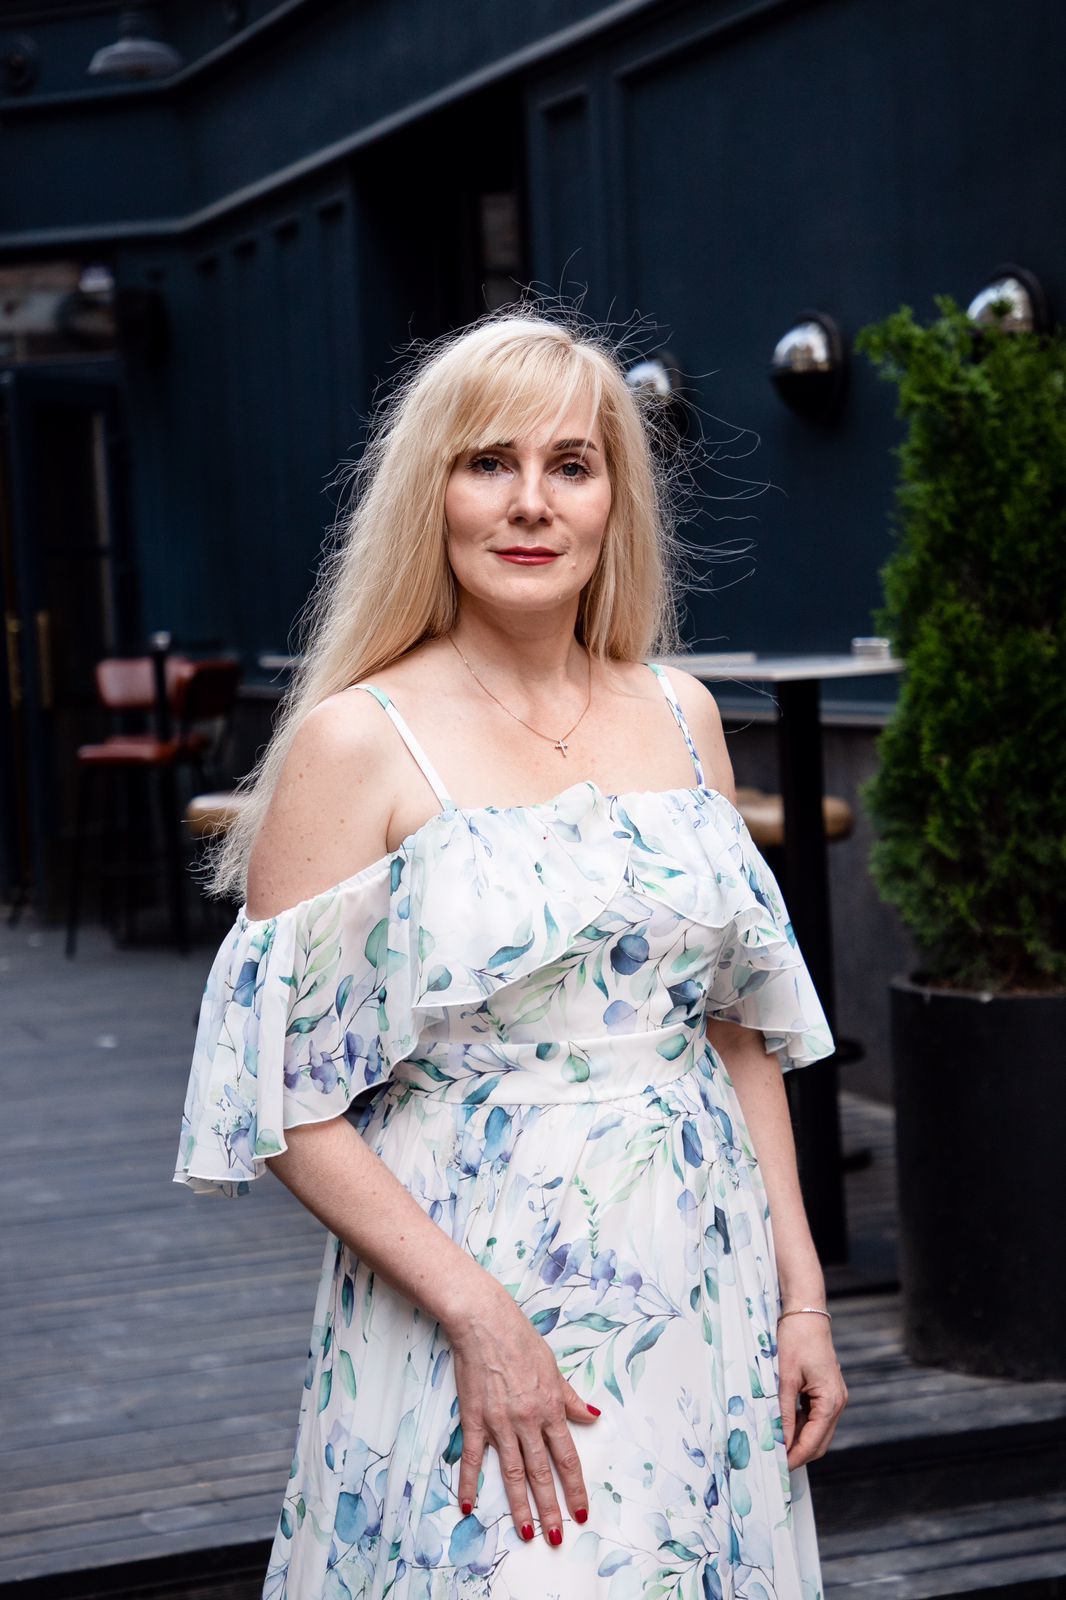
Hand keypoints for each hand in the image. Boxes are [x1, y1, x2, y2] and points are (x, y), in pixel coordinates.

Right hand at [446, 1283, 600, 1546]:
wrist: (485, 1323)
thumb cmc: (521, 1340)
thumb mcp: (554, 1368)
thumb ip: (571, 1398)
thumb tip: (593, 1417)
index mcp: (550, 1409)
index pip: (567, 1458)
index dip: (575, 1488)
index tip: (582, 1512)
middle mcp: (527, 1422)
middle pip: (542, 1473)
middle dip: (551, 1509)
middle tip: (556, 1538)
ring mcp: (499, 1423)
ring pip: (512, 1473)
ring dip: (519, 1506)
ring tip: (526, 1533)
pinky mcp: (474, 1419)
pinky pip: (472, 1458)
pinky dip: (469, 1483)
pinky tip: (468, 1506)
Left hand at [777, 1315, 847, 1468]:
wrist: (806, 1314)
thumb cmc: (796, 1340)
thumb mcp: (786, 1378)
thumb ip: (784, 1412)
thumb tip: (779, 1441)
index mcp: (831, 1401)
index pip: (814, 1441)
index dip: (796, 1456)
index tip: (779, 1469)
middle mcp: (837, 1402)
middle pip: (820, 1441)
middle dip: (799, 1453)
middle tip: (775, 1462)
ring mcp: (834, 1397)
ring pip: (818, 1431)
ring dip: (799, 1440)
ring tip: (775, 1445)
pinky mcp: (826, 1391)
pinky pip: (815, 1417)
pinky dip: (801, 1426)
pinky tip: (782, 1425)